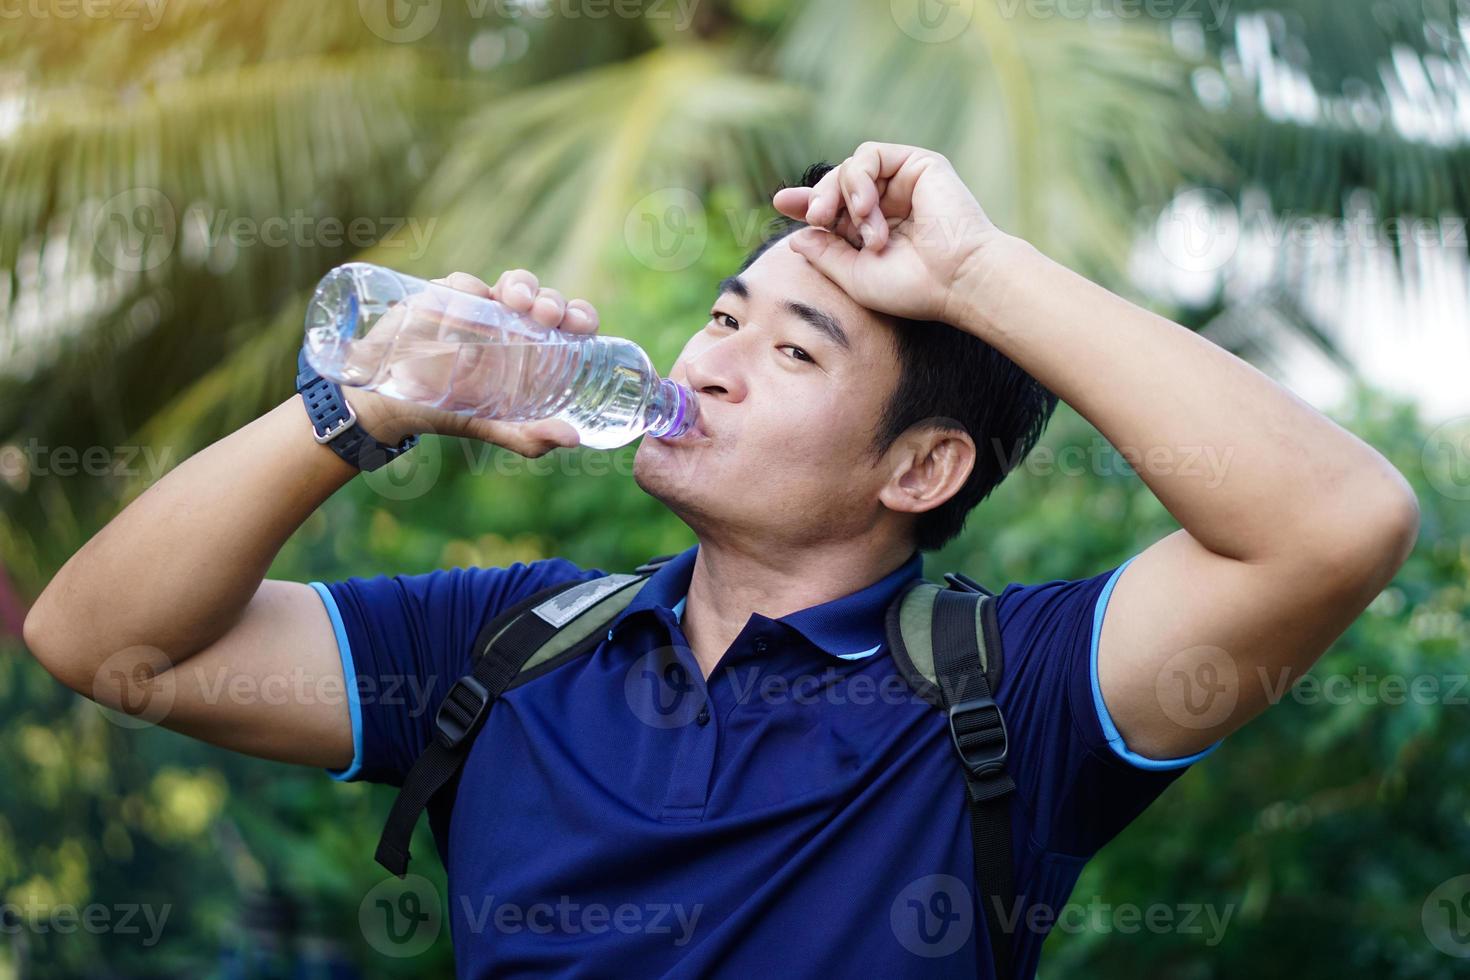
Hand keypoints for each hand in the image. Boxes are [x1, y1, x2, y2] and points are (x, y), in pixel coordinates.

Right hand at [343, 269, 601, 456]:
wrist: (393, 405)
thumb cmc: (452, 411)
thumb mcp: (494, 427)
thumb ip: (530, 437)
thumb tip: (573, 440)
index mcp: (533, 344)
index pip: (566, 320)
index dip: (579, 315)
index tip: (581, 326)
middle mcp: (511, 320)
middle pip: (541, 297)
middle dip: (550, 299)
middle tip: (546, 315)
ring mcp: (478, 306)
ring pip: (510, 283)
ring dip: (520, 285)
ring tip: (517, 302)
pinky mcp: (442, 297)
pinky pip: (461, 283)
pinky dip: (469, 288)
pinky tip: (473, 300)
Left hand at [771, 142, 1012, 326]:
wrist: (957, 280)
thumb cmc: (912, 288)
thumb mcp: (854, 276)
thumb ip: (824, 254)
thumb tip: (796, 236)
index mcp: (873, 231)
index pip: (833, 209)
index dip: (806, 203)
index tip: (781, 202)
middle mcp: (889, 205)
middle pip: (836, 184)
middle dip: (819, 198)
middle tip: (816, 218)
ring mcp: (903, 183)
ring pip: (851, 168)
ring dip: (845, 196)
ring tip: (864, 229)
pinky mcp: (918, 164)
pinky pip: (870, 154)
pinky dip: (860, 179)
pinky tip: (868, 207)